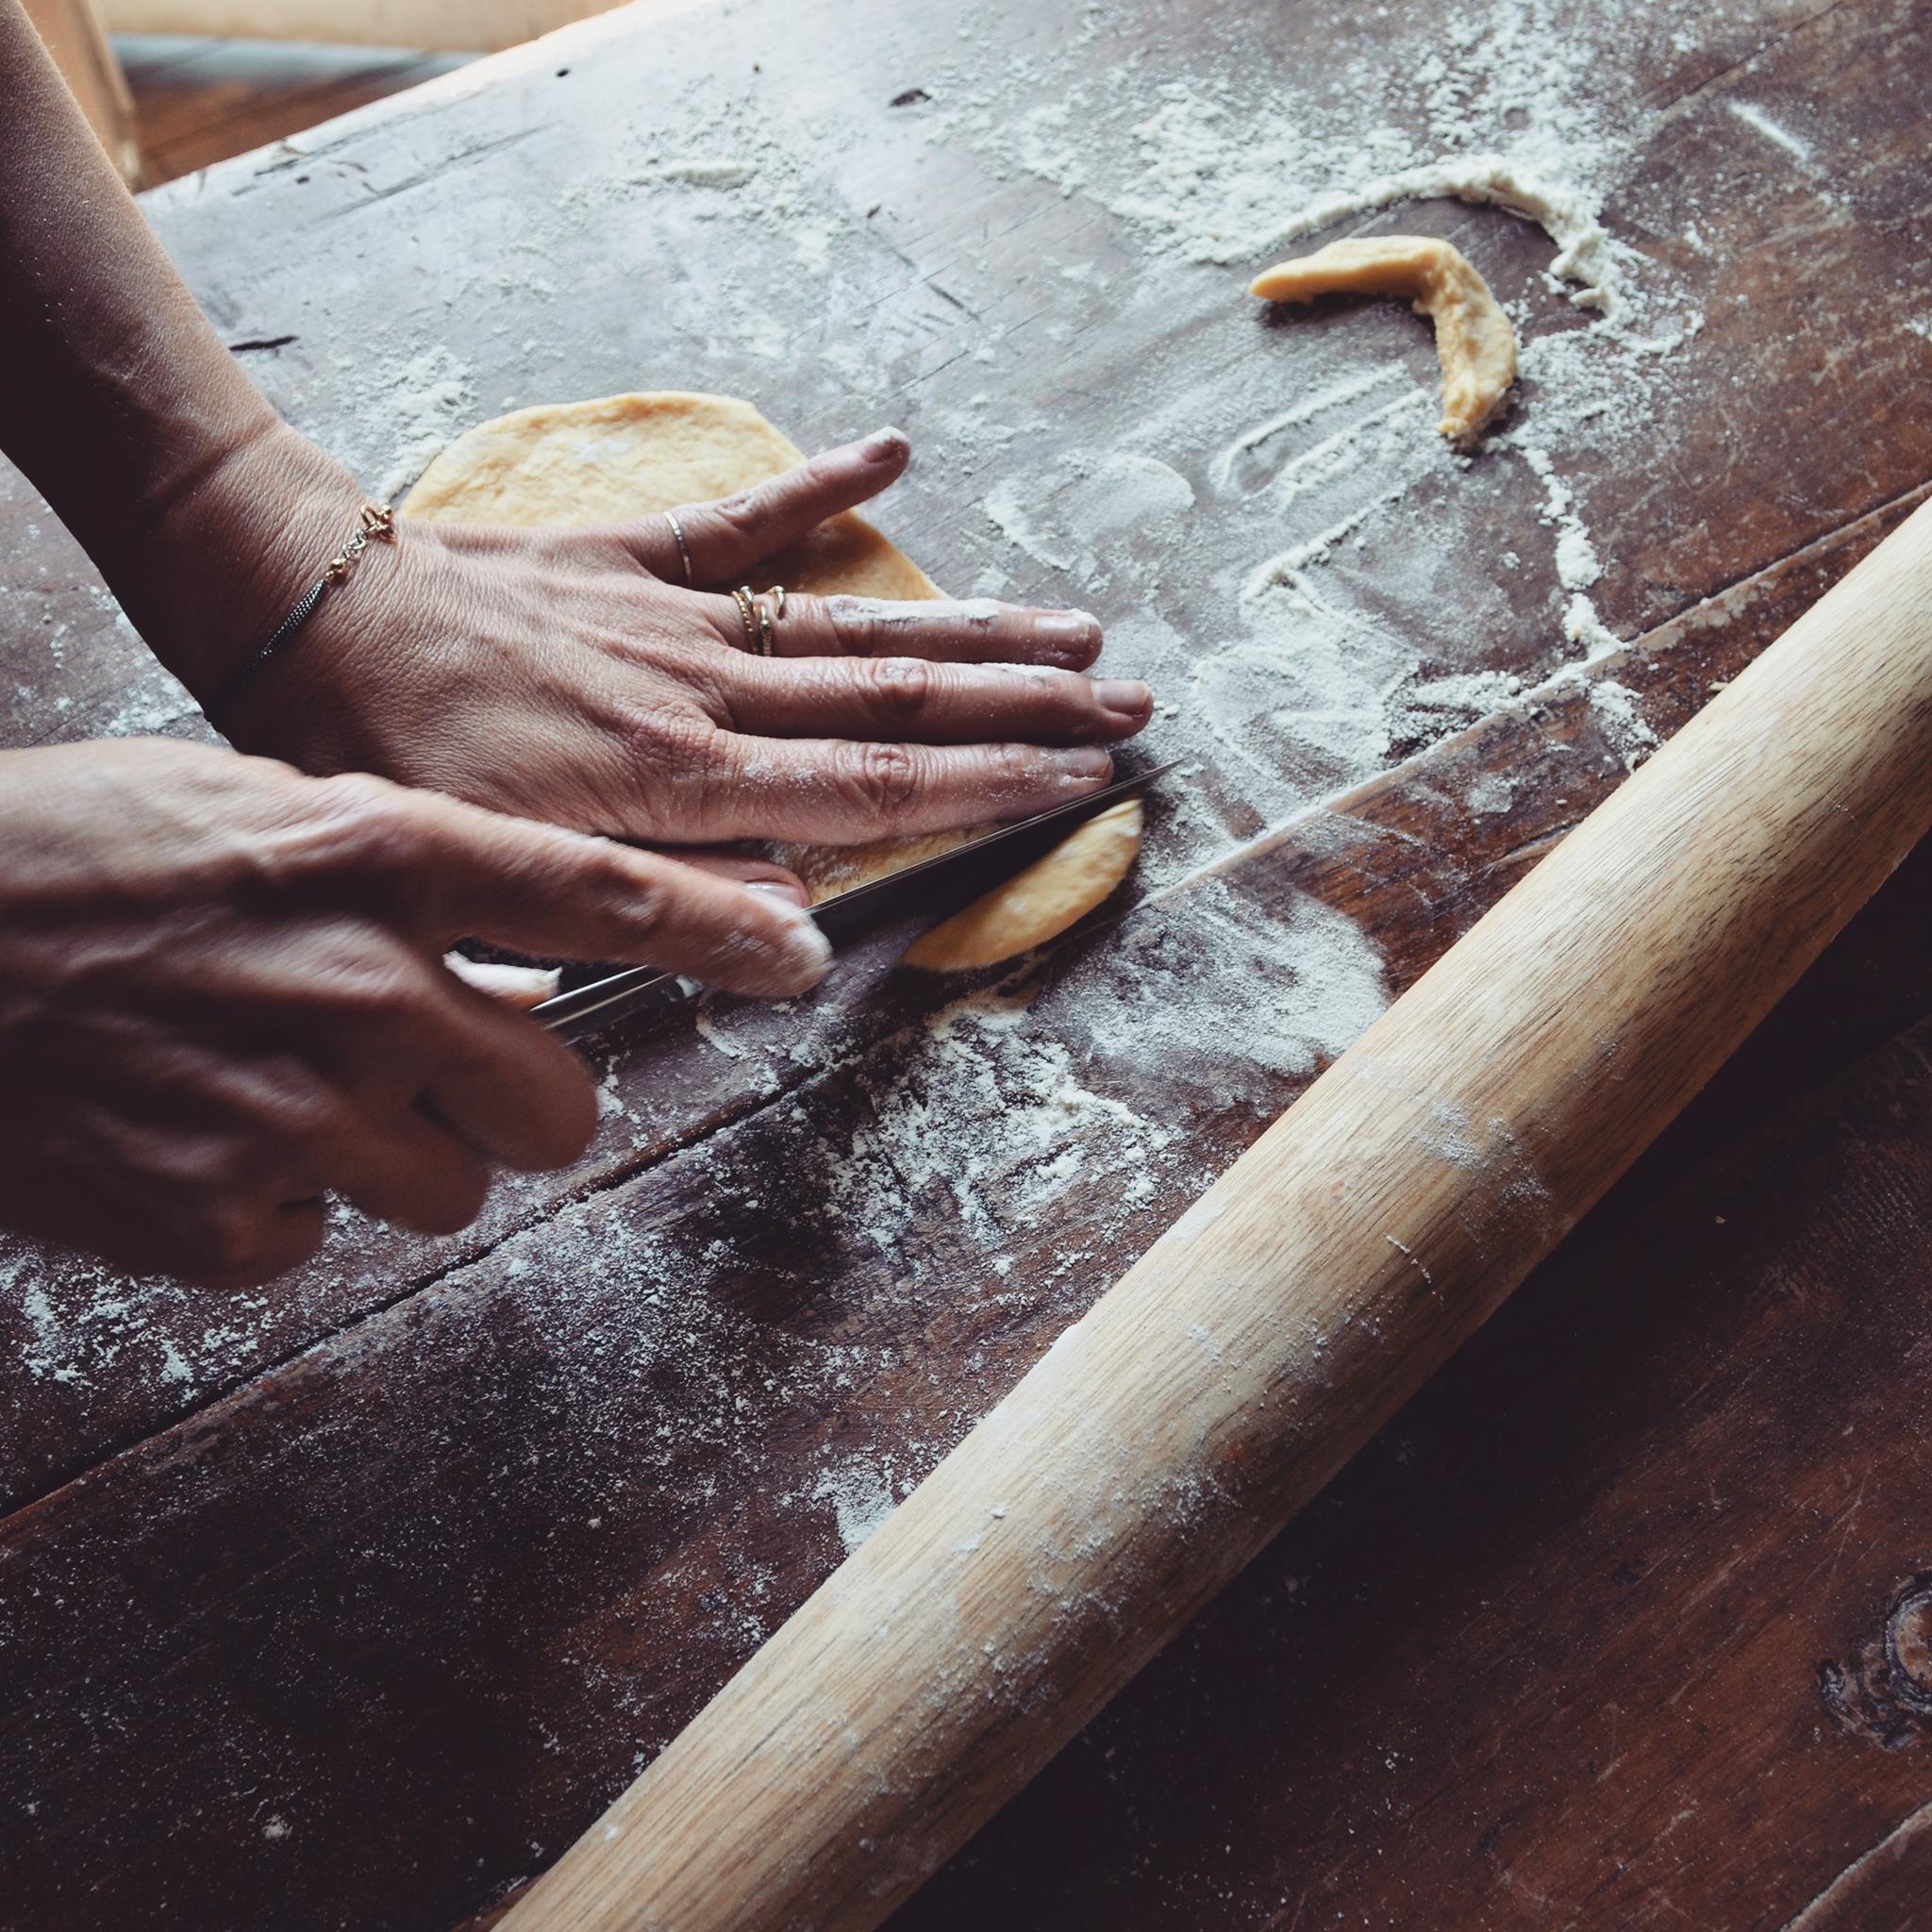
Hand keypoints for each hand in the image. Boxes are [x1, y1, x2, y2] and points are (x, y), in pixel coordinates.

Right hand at [0, 739, 832, 1286]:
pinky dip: (272, 1202)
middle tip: (427, 1065)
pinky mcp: (219, 1215)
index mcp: (373, 854)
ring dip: (393, 1152)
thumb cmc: (64, 860)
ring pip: (451, 1185)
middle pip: (558, 1103)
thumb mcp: (248, 813)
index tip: (802, 952)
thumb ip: (400, 877)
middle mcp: (360, 981)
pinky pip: (316, 1237)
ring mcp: (294, 1109)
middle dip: (514, 1100)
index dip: (724, 930)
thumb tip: (512, 966)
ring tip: (272, 1085)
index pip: (604, 898)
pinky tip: (190, 1134)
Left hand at [156, 425, 1152, 844]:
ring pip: (856, 623)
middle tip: (1133, 705)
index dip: (992, 786)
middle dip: (1026, 708)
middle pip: (900, 700)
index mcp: (688, 783)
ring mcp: (680, 620)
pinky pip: (742, 520)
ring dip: (975, 625)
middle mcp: (710, 696)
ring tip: (1078, 629)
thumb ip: (662, 907)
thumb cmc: (397, 767)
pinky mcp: (632, 559)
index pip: (876, 788)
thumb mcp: (513, 878)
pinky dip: (819, 485)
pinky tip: (895, 454)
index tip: (1085, 779)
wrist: (303, 620)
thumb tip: (798, 939)